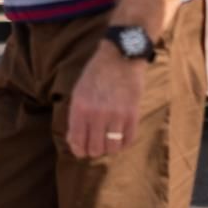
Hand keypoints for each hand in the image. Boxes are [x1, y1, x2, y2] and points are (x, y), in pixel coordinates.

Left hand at [66, 43, 146, 158]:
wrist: (120, 57)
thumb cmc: (95, 74)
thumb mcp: (78, 92)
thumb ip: (75, 117)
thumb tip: (74, 141)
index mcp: (80, 108)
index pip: (77, 142)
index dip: (79, 151)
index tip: (82, 150)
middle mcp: (97, 114)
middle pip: (95, 149)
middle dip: (94, 150)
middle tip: (97, 144)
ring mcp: (116, 115)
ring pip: (112, 148)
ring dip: (110, 147)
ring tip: (109, 139)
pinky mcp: (133, 114)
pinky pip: (128, 140)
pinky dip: (124, 142)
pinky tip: (121, 135)